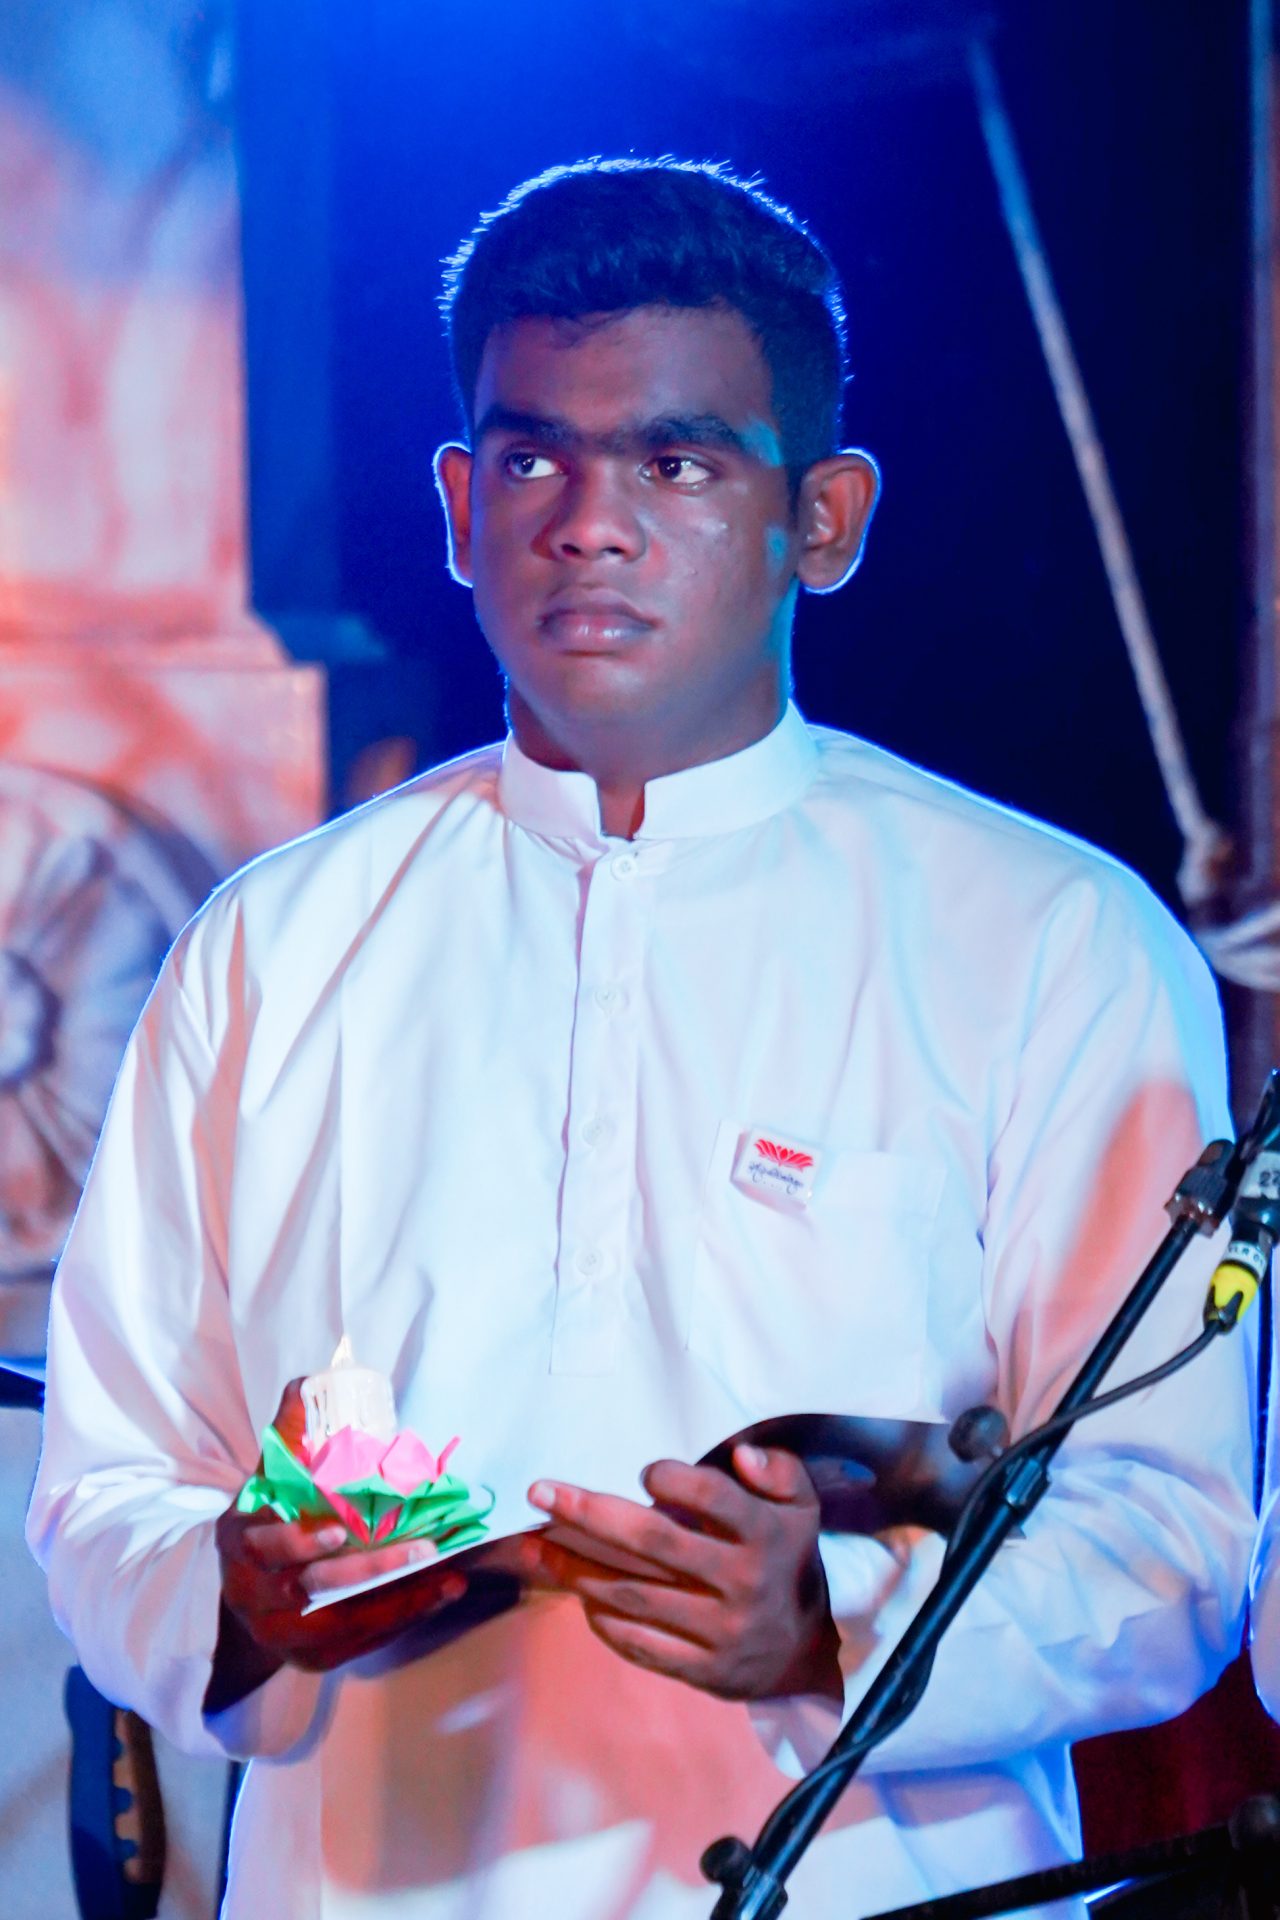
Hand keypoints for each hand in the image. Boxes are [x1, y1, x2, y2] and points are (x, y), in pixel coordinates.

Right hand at [207, 1382, 467, 1708]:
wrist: (246, 1590)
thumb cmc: (268, 1520)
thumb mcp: (268, 1478)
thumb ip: (289, 1434)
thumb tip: (307, 1381)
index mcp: (238, 1544)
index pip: (263, 1547)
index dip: (298, 1542)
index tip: (339, 1532)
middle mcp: (252, 1594)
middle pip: (309, 1589)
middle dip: (368, 1573)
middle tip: (420, 1549)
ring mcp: (278, 1632)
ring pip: (341, 1623)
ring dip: (398, 1600)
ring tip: (446, 1576)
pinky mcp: (310, 1658)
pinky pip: (359, 1643)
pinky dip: (401, 1618)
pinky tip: (440, 1594)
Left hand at [527, 1445, 841, 1703]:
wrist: (800, 1652)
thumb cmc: (783, 1558)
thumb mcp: (799, 1507)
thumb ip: (779, 1472)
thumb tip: (741, 1455)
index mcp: (765, 1536)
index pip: (714, 1498)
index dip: (674, 1480)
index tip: (645, 1471)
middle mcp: (742, 1583)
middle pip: (654, 1542)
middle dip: (589, 1514)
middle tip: (540, 1492)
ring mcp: (720, 1632)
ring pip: (635, 1595)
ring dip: (577, 1569)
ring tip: (536, 1546)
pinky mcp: (701, 1671)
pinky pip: (640, 1644)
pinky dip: (603, 1619)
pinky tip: (577, 1593)